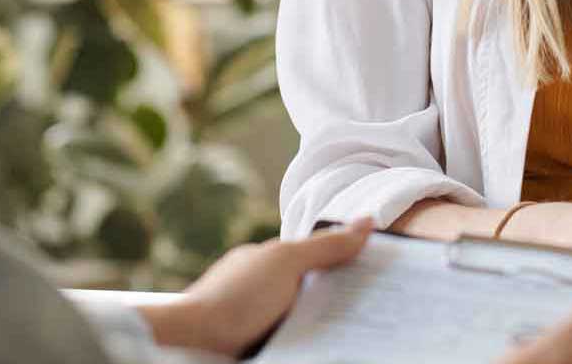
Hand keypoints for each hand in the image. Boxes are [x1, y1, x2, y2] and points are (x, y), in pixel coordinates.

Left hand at [136, 216, 374, 356]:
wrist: (191, 345)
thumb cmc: (234, 299)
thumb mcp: (286, 262)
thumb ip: (325, 245)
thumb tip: (368, 221)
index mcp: (271, 265)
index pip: (319, 262)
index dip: (349, 268)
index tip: (380, 280)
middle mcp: (266, 293)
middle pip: (318, 296)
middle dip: (345, 304)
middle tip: (380, 313)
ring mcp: (261, 324)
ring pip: (309, 325)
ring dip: (331, 330)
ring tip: (366, 337)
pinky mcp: (263, 349)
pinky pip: (298, 346)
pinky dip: (314, 348)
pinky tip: (334, 350)